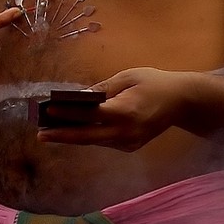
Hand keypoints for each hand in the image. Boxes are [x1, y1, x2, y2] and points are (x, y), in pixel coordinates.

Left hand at [35, 68, 180, 151]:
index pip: (90, 114)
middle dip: (62, 135)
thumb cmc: (155, 83)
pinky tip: (75, 132)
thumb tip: (80, 96)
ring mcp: (129, 142)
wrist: (182, 102)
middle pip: (87, 136)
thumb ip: (104, 88)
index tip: (49, 111)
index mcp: (125, 111)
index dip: (68, 113)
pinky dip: (90, 136)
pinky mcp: (131, 146)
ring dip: (73, 136)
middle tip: (40, 134)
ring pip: (94, 141)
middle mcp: (125, 131)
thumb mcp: (128, 77)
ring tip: (51, 132)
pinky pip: (105, 141)